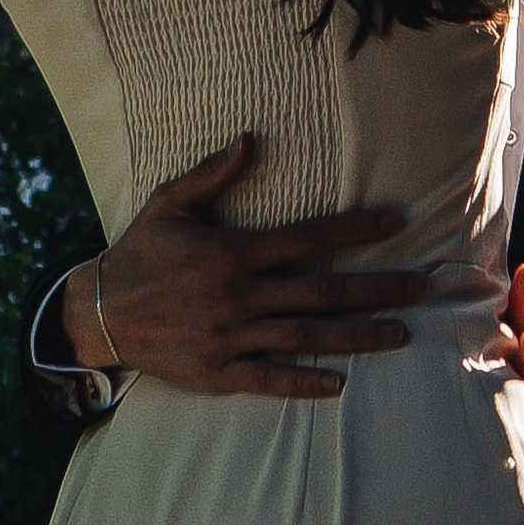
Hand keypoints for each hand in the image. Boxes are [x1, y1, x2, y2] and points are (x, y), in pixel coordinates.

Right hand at [61, 140, 434, 400]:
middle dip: (379, 288)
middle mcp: (238, 296)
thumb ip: (213, 174)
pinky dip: (304, 382)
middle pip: (323, 292)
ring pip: (307, 337)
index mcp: (233, 252)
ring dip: (358, 336)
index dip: (357, 227)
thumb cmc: (139, 252)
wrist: (97, 315)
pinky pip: (269, 379)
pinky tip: (339, 384)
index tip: (398, 220)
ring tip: (401, 334)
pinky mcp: (218, 372)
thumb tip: (251, 140)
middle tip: (426, 287)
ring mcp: (230, 337)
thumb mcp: (169, 204)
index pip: (309, 237)